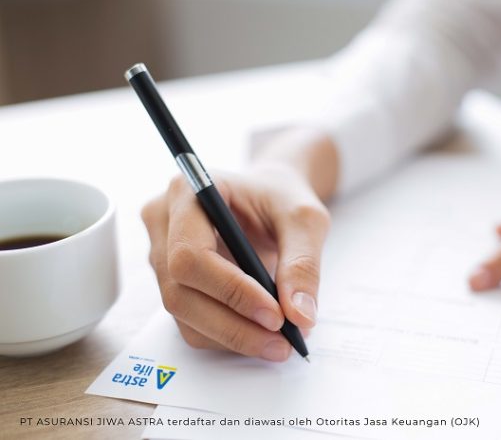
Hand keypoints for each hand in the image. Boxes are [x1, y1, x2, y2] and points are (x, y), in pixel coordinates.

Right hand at [141, 163, 329, 360]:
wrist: (270, 200)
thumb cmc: (281, 199)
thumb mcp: (305, 219)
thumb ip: (303, 263)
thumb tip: (299, 316)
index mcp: (187, 191)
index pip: (190, 253)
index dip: (230, 290)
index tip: (275, 314)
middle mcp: (163, 223)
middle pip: (180, 291)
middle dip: (233, 325)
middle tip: (282, 341)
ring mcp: (161, 255)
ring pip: (183, 314)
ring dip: (232, 337)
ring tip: (279, 342)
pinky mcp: (172, 282)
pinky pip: (191, 322)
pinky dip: (227, 337)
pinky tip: (261, 336)